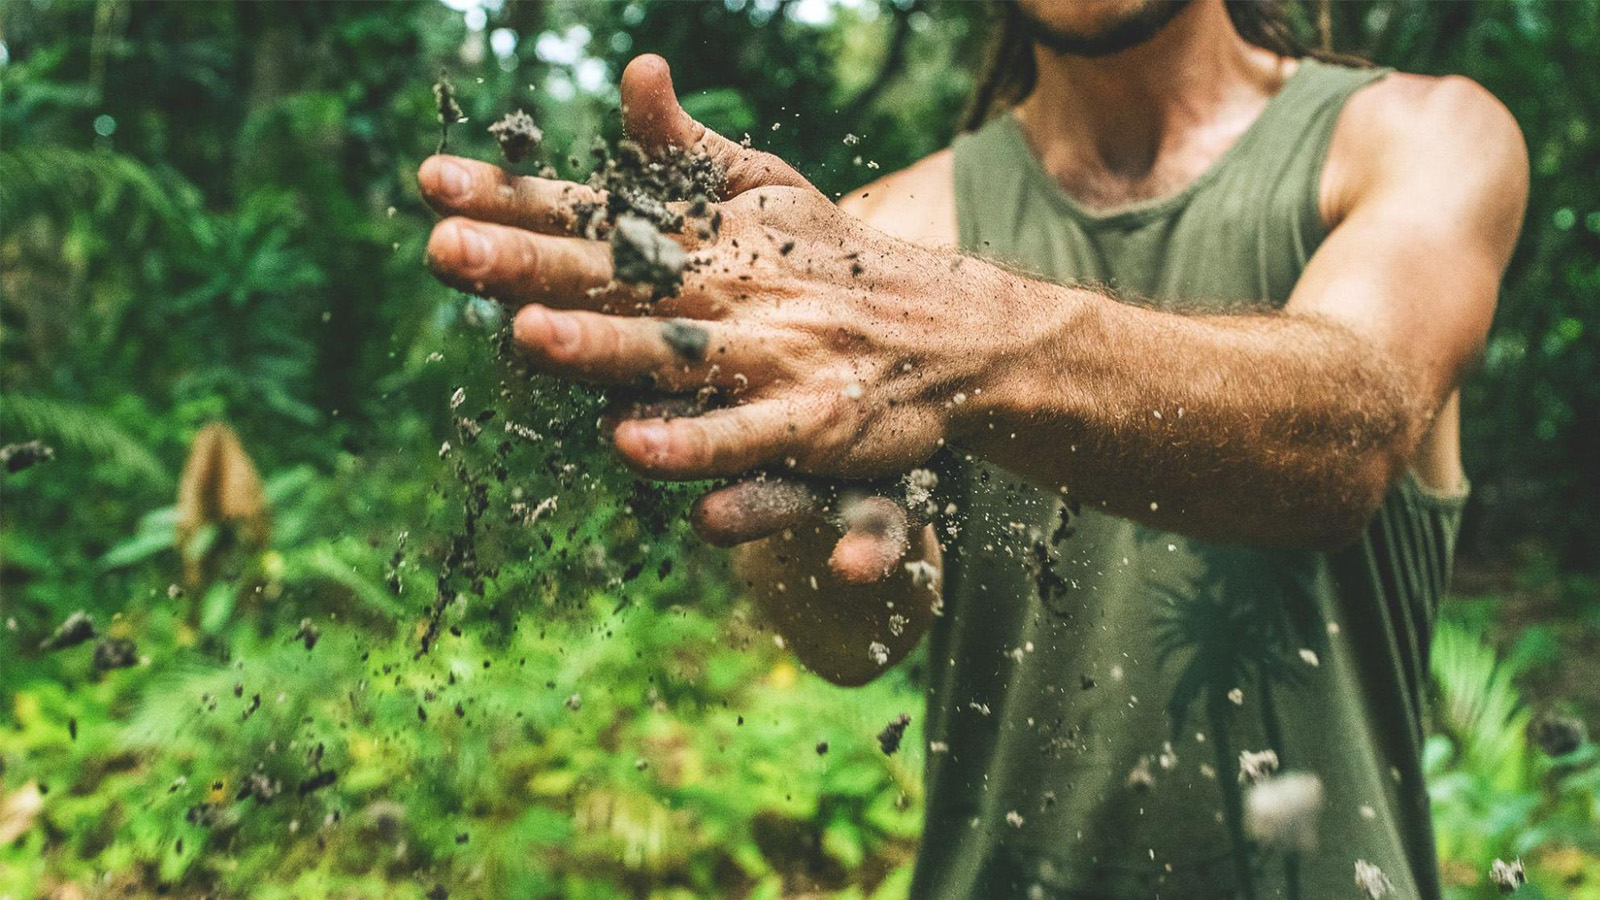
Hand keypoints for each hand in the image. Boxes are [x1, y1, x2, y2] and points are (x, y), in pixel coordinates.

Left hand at [420, 55, 1010, 576]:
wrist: (950, 332)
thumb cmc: (833, 262)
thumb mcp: (764, 189)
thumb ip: (685, 147)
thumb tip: (635, 68)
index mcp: (702, 238)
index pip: (591, 211)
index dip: (511, 196)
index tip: (428, 180)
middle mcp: (727, 291)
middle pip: (613, 277)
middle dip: (526, 263)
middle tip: (443, 248)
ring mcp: (770, 356)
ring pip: (673, 355)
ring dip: (602, 348)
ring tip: (528, 338)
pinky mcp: (813, 422)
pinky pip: (746, 438)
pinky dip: (696, 444)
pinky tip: (634, 447)